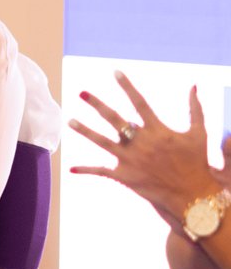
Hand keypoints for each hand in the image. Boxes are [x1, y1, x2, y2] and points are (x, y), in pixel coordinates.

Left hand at [69, 71, 219, 220]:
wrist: (193, 195)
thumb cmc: (197, 163)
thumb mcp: (199, 134)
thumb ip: (195, 109)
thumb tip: (193, 86)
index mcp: (157, 130)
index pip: (139, 102)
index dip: (127, 87)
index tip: (115, 72)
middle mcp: (140, 142)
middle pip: (114, 119)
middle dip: (97, 105)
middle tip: (81, 92)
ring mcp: (130, 159)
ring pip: (101, 142)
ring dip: (84, 131)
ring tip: (69, 120)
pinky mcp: (124, 176)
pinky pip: (101, 171)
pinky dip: (86, 170)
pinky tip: (71, 169)